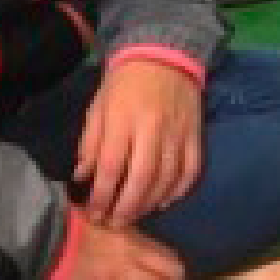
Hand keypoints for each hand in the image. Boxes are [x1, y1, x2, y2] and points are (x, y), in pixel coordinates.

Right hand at [45, 210, 186, 279]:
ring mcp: (117, 272)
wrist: (44, 237)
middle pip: (171, 276)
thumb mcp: (108, 225)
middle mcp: (132, 254)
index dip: (176, 279)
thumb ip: (127, 238)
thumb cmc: (73, 229)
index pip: (171, 259)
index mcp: (135, 238)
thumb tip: (140, 251)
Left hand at [75, 59, 203, 226]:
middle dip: (127, 207)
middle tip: (115, 223)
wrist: (165, 56)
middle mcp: (153, 130)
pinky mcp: (196, 136)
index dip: (102, 195)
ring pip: (167, 179)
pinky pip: (190, 171)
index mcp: (124, 120)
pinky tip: (163, 201)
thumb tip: (83, 176)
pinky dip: (178, 191)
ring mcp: (178, 134)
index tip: (94, 212)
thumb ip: (91, 143)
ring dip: (149, 203)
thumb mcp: (99, 107)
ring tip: (134, 215)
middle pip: (142, 179)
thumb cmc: (125, 84)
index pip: (113, 166)